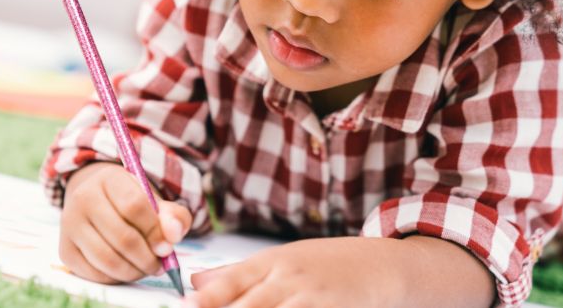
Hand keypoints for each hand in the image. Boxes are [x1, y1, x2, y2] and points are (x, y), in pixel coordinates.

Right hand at [59, 161, 191, 283]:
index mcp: (109, 179)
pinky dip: (117, 278)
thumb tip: (173, 235)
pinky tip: (128, 269)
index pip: (135, 206)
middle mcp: (83, 199)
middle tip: (160, 264)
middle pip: (122, 237)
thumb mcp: (154, 199)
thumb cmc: (131, 200)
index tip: (167, 247)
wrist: (95, 200)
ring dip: (134, 271)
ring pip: (107, 259)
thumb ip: (172, 215)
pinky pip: (95, 273)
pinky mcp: (65, 250)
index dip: (155, 231)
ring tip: (147, 268)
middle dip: (147, 257)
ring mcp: (70, 225)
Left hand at [185, 237, 403, 307]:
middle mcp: (288, 278)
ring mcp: (311, 298)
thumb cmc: (322, 264)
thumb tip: (193, 284)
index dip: (207, 298)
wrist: (378, 265)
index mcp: (270, 262)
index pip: (231, 281)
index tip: (184, 307)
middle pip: (248, 306)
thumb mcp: (280, 260)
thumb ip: (236, 274)